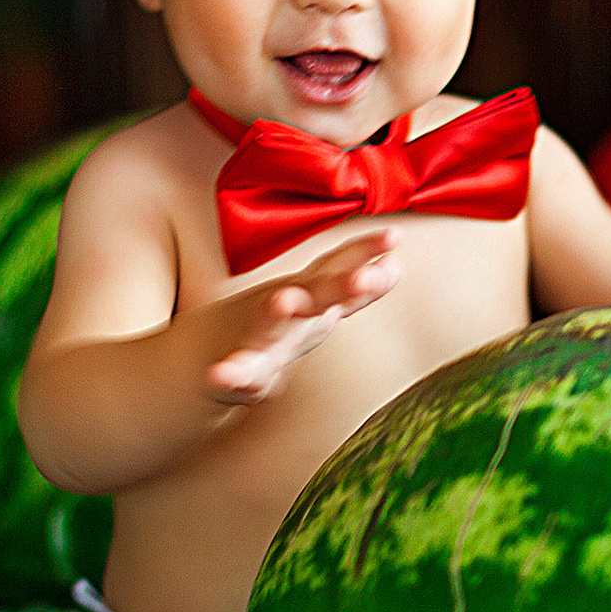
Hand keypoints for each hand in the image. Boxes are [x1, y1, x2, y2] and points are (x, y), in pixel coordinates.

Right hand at [205, 230, 401, 404]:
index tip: (394, 236)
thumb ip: (356, 290)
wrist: (214, 356)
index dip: (366, 252)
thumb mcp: (317, 304)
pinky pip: (236, 372)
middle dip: (338, 285)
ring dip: (277, 310)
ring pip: (269, 321)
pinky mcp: (239, 368)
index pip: (340, 269)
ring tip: (282, 303)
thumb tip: (396, 266)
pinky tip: (221, 376)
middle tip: (362, 278)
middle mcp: (285, 307)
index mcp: (308, 295)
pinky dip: (229, 373)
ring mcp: (259, 336)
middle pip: (316, 293)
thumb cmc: (277, 327)